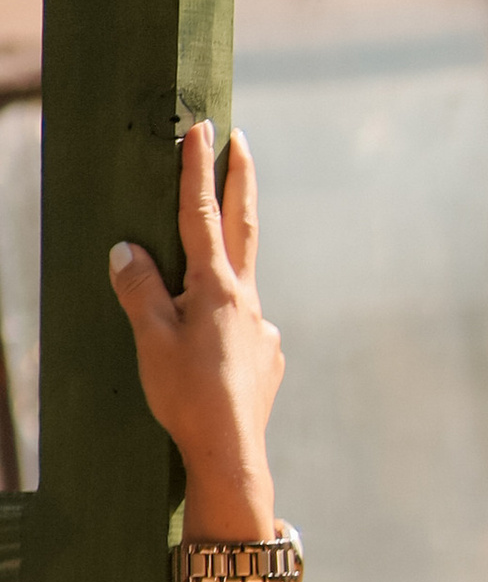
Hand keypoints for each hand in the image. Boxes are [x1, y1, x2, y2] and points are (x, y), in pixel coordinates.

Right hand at [107, 122, 282, 537]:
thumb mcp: (152, 339)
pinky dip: (224, 328)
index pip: (203, 215)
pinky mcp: (268, 357)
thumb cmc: (188, 397)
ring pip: (239, 285)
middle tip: (241, 141)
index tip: (203, 128)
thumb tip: (126, 250)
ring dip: (222, 271)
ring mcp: (263, 329)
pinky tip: (210, 361)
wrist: (232, 454)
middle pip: (243, 228)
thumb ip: (139, 289)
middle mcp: (249, 301)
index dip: (199, 170)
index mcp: (218, 288)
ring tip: (194, 301)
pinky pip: (242, 328)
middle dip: (239, 181)